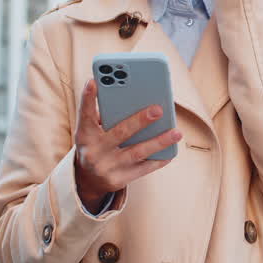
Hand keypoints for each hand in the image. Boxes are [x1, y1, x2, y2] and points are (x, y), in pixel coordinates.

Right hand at [73, 79, 179, 212]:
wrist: (88, 180)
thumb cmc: (97, 144)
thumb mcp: (93, 131)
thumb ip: (107, 116)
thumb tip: (135, 100)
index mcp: (85, 134)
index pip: (86, 114)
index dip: (88, 98)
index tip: (94, 81)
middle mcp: (93, 151)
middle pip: (120, 132)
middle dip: (140, 120)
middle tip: (159, 109)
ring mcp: (106, 167)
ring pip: (137, 152)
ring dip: (159, 142)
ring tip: (177, 132)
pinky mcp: (118, 180)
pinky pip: (143, 169)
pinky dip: (159, 159)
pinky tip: (172, 150)